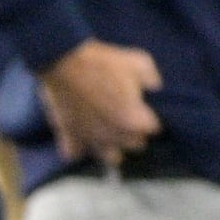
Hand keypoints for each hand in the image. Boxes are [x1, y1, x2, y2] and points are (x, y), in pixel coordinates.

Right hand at [38, 41, 164, 162]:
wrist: (65, 61)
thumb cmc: (104, 61)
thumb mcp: (139, 61)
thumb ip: (152, 80)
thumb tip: (154, 89)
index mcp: (135, 120)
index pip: (153, 129)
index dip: (150, 116)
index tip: (144, 106)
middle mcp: (115, 136)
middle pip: (136, 144)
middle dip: (134, 132)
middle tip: (127, 114)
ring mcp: (91, 139)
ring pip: (111, 158)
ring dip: (113, 146)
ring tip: (109, 131)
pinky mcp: (69, 137)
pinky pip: (76, 155)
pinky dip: (80, 148)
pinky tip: (83, 136)